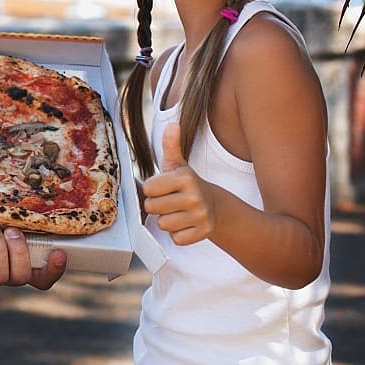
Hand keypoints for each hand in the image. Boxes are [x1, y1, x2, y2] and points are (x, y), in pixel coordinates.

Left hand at [142, 123, 217, 244]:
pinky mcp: (203, 232)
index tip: (163, 188)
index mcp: (185, 177)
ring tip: (177, 212)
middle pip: (153, 208)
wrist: (215, 206)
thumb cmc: (188, 184)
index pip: (149, 189)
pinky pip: (175, 238)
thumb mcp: (179, 164)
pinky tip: (185, 223)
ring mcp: (200, 215)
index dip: (152, 190)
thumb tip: (172, 125)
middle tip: (170, 201)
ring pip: (163, 224)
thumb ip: (171, 145)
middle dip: (157, 206)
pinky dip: (177, 234)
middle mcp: (194, 196)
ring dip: (167, 220)